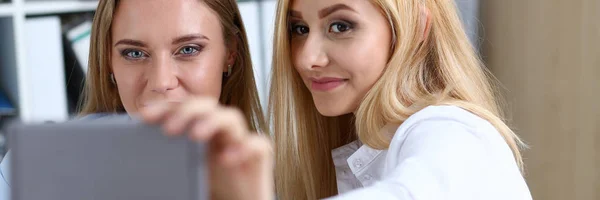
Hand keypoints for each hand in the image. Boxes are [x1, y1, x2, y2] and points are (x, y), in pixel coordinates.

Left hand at [140, 97, 273, 199]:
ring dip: (212, 121)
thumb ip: (165, 168)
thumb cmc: (212, 193)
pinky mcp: (259, 157)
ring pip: (232, 116)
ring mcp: (241, 142)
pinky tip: (227, 158)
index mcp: (199, 134)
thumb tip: (133, 167)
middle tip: (169, 129)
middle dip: (187, 111)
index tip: (145, 118)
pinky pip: (258, 143)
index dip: (165, 108)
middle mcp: (220, 134)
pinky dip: (244, 146)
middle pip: (207, 106)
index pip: (182, 109)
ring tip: (196, 135)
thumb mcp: (182, 178)